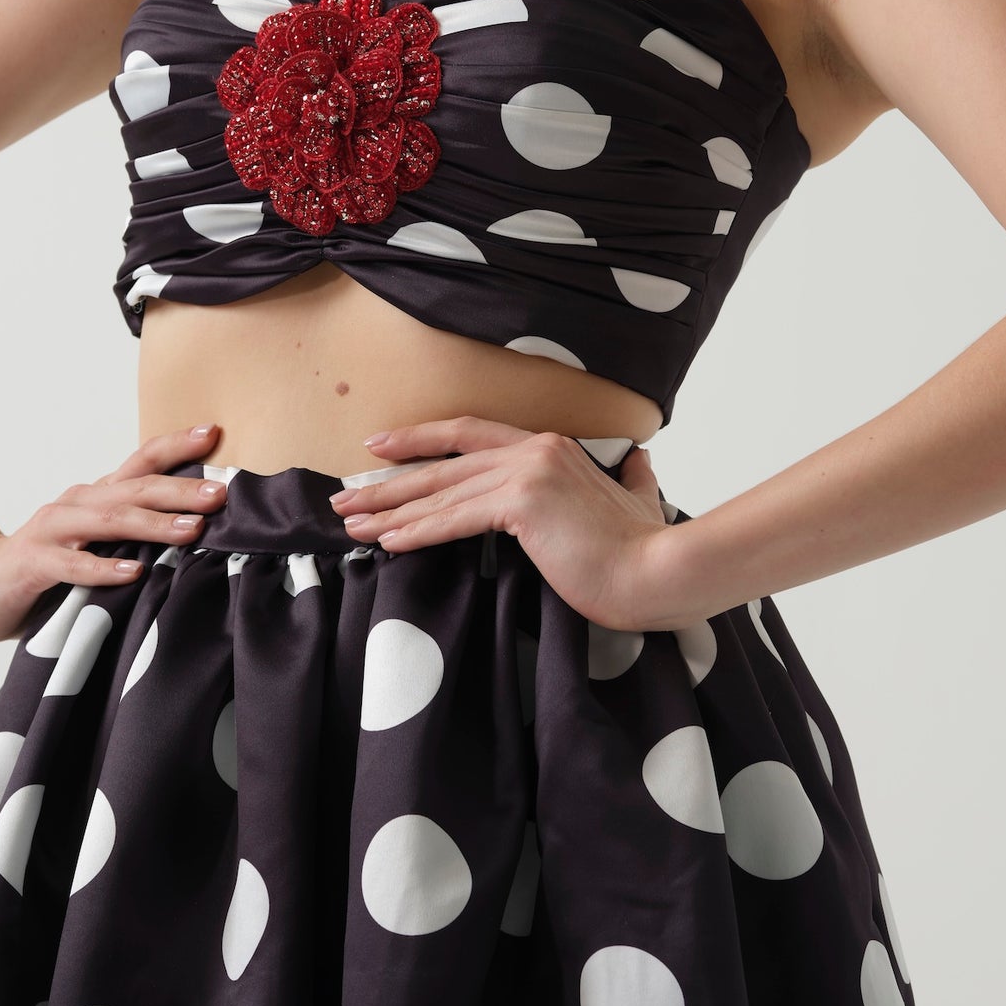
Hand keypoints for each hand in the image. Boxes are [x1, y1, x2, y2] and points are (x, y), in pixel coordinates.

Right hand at [0, 424, 227, 642]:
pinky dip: (102, 566)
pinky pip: (70, 563)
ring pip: (107, 520)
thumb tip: (202, 533)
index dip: (176, 446)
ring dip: (151, 524)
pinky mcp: (32, 562)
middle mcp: (76, 504)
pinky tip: (132, 572)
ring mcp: (52, 530)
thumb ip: (136, 537)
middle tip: (219, 494)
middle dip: (179, 489)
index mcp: (96, 497)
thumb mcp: (98, 546)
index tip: (215, 433)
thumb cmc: (48, 570)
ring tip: (191, 530)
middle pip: (133, 488)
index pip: (141, 463)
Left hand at [330, 417, 692, 630]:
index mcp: (550, 446)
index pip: (469, 435)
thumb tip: (640, 465)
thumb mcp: (637, 500)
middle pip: (443, 464)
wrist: (660, 571)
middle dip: (388, 483)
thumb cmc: (644, 547)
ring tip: (352, 525)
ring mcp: (528, 472)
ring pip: (441, 492)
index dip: (420, 441)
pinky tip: (388, 542)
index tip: (378, 451)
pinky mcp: (524, 504)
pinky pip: (456, 520)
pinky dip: (418, 531)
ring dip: (390, 511)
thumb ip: (632, 479)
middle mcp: (534, 450)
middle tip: (346, 498)